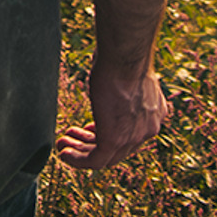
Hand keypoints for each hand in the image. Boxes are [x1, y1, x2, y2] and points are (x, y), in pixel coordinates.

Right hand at [55, 67, 169, 171]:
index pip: (131, 133)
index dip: (108, 131)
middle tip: (73, 137)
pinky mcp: (114, 140)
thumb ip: (122, 84)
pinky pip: (95, 160)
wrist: (125, 59)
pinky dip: (79, 160)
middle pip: (119, 147)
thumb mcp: (126, 74)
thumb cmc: (123, 56)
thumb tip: (110, 75)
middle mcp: (148, 129)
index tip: (89, 129)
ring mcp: (133, 137)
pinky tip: (64, 154)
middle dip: (92, 143)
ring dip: (82, 152)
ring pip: (106, 156)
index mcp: (153, 112)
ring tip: (63, 145)